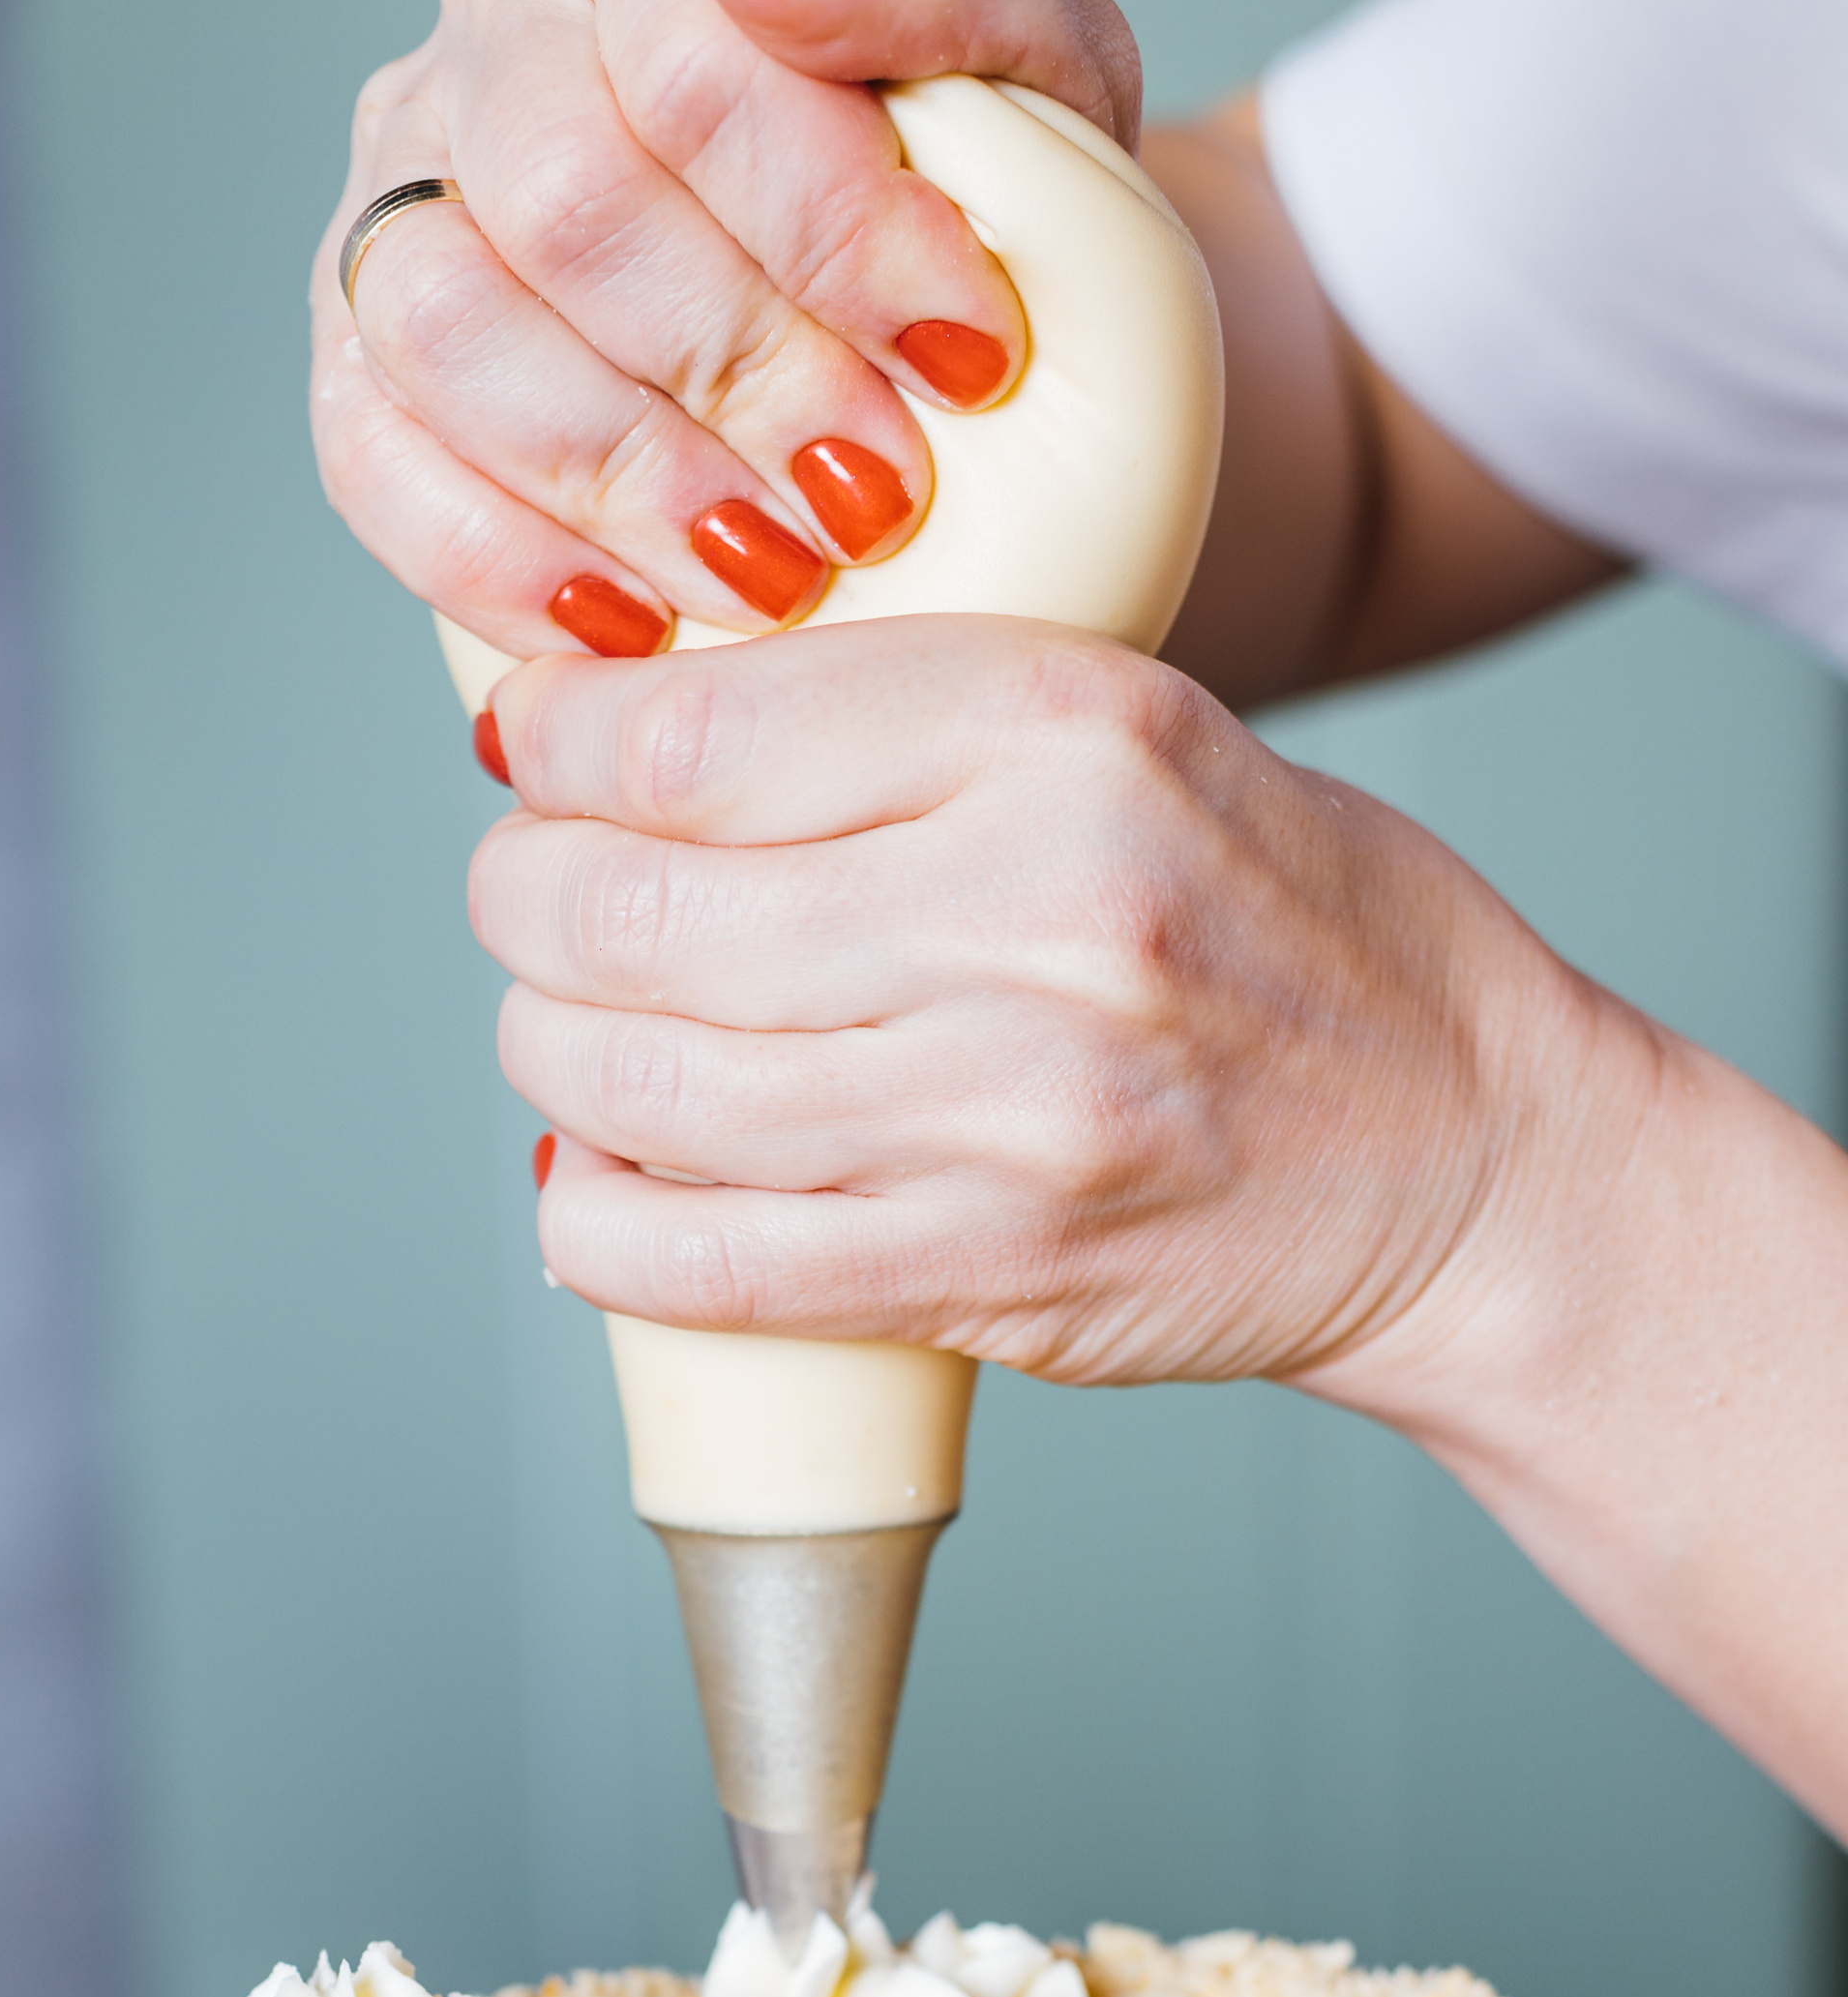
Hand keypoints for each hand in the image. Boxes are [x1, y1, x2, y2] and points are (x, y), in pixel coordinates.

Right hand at [310, 0, 1138, 661]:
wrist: (886, 284)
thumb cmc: (966, 175)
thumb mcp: (1029, 67)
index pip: (693, 61)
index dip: (831, 227)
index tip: (965, 356)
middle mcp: (496, 22)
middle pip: (565, 201)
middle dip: (739, 377)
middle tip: (871, 497)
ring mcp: (401, 182)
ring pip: (442, 323)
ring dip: (619, 478)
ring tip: (768, 575)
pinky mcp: (357, 344)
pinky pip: (368, 453)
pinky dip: (500, 560)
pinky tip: (628, 625)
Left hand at [470, 618, 1647, 1419]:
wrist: (1471, 1163)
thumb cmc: (1303, 936)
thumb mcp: (1152, 737)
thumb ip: (918, 726)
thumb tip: (638, 728)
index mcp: (1064, 731)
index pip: (692, 728)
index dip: (557, 747)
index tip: (536, 757)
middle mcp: (1026, 913)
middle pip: (623, 908)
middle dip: (524, 905)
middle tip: (532, 902)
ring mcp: (999, 1112)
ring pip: (628, 1084)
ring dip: (550, 1056)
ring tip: (574, 1032)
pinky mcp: (980, 1270)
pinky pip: (689, 1261)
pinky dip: (598, 1223)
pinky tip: (603, 1183)